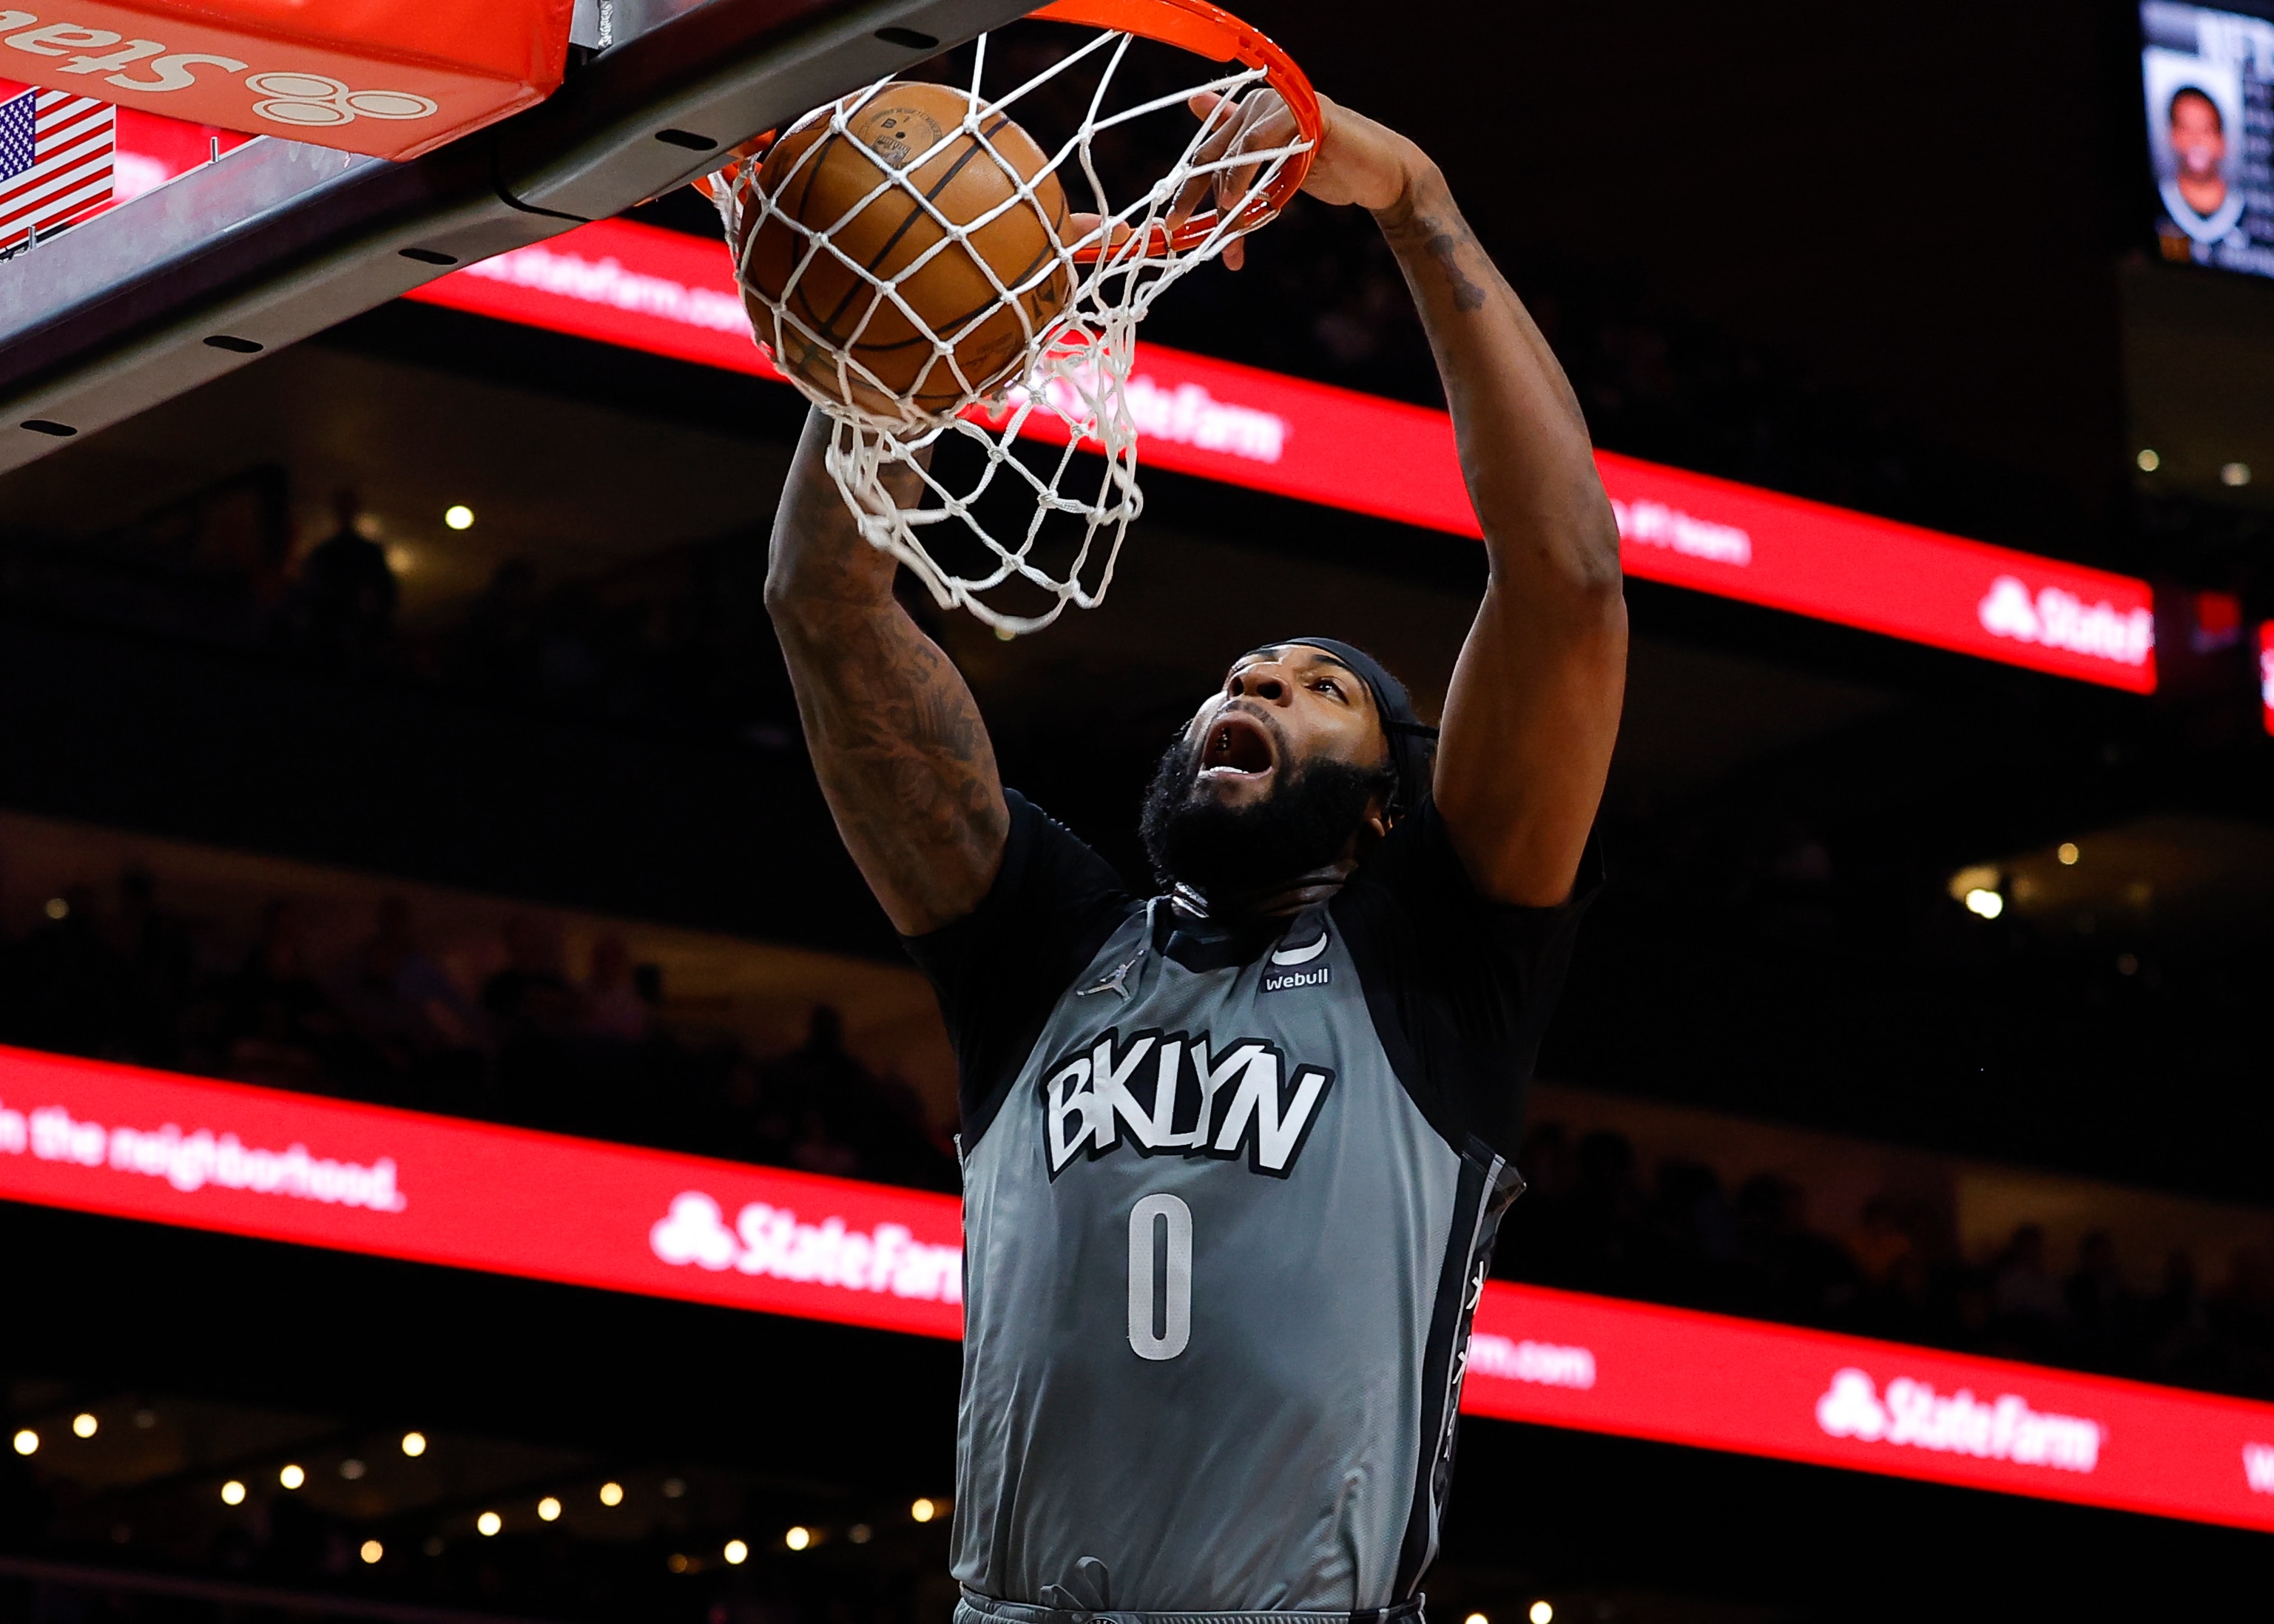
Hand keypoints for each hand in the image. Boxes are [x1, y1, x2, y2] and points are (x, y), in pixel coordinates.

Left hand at [1169, 89, 1417, 268]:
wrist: (1378, 174)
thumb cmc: (1329, 171)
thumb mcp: (1275, 173)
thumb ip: (1241, 160)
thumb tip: (1197, 117)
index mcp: (1250, 113)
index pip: (1206, 153)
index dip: (1186, 190)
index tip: (1172, 225)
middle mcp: (1262, 102)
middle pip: (1212, 152)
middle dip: (1191, 196)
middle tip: (1177, 230)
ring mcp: (1284, 106)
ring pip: (1235, 151)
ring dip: (1224, 195)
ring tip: (1222, 228)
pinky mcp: (1305, 116)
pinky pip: (1260, 144)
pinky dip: (1245, 177)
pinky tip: (1238, 205)